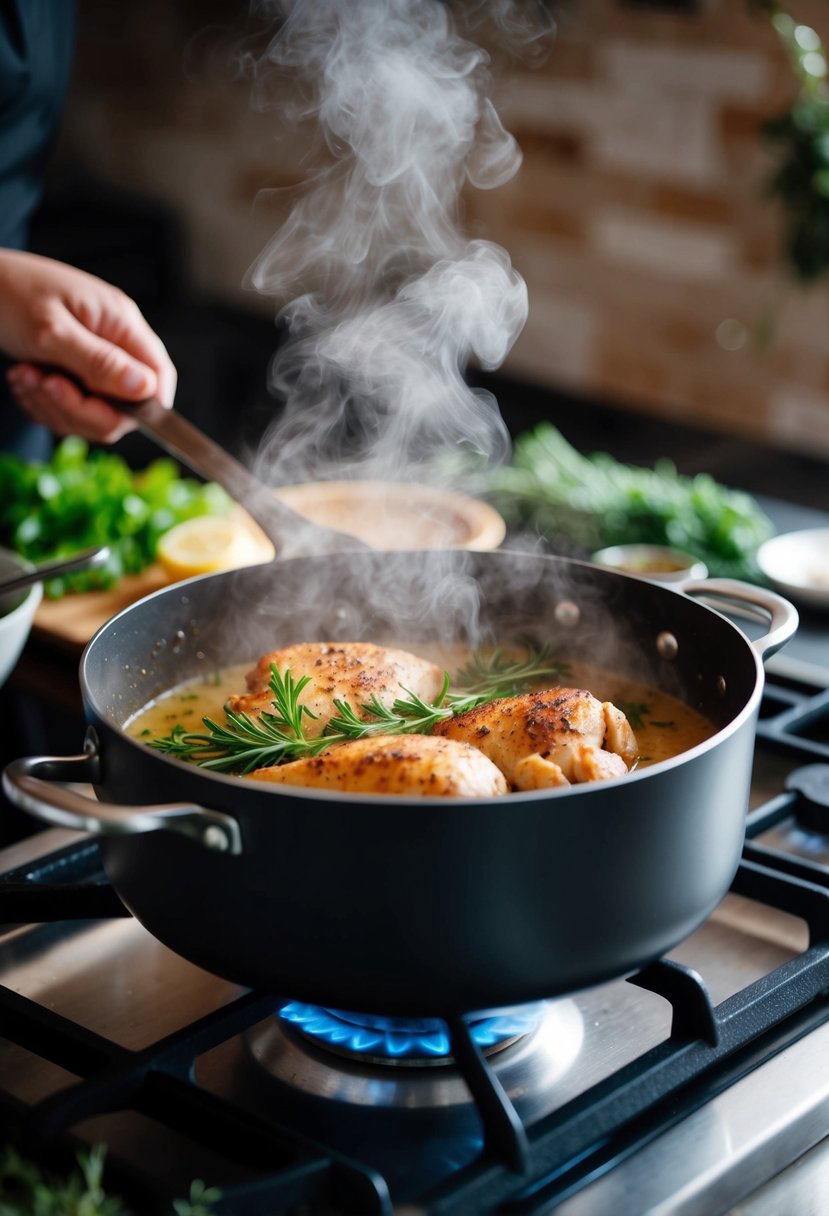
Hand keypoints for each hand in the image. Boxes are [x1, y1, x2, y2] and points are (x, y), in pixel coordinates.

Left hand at [0, 249, 176, 443]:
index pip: (158, 377)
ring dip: (54, 407)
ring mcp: (93, 359)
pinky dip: (43, 404)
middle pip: (125, 407)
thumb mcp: (52, 331)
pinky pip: (70, 410)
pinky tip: (23, 379)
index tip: (100, 413)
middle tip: (44, 385)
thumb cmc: (8, 294)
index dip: (142, 407)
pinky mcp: (72, 372)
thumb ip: (99, 362)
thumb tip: (145, 388)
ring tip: (24, 377)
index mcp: (121, 323)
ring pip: (94, 415)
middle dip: (81, 409)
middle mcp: (115, 343)